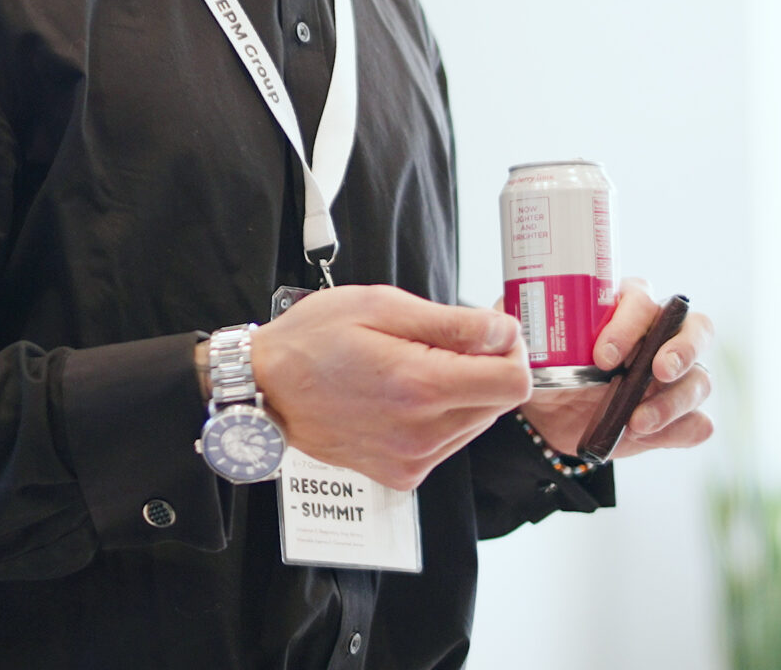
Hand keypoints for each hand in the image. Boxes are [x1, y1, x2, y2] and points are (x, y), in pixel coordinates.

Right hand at [241, 284, 531, 492]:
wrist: (265, 389)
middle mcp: (422, 433)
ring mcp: (412, 460)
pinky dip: (439, 418)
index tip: (487, 333)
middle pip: (499, 403)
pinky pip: (447, 443)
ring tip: (412, 368)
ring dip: (461, 393)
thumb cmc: (313, 340)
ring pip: (476, 423)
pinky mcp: (402, 475)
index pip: (514, 383)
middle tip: (439, 342)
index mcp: (420, 386)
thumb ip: (453, 323)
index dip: (510, 351)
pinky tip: (401, 397)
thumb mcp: (381, 306)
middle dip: (484, 368)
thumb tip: (505, 332)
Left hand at [503, 277, 714, 459]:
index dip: (629, 325)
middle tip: (657, 371)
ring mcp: (675, 378)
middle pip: (697, 328)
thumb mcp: (529, 340)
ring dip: (674, 401)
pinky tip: (650, 435)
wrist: (546, 417)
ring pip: (700, 379)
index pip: (644, 300)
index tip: (601, 356)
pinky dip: (681, 429)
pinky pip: (699, 422)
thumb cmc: (546, 364)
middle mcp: (661, 337)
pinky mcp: (677, 417)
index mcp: (626, 306)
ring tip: (636, 421)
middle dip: (682, 349)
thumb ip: (522, 320)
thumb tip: (509, 316)